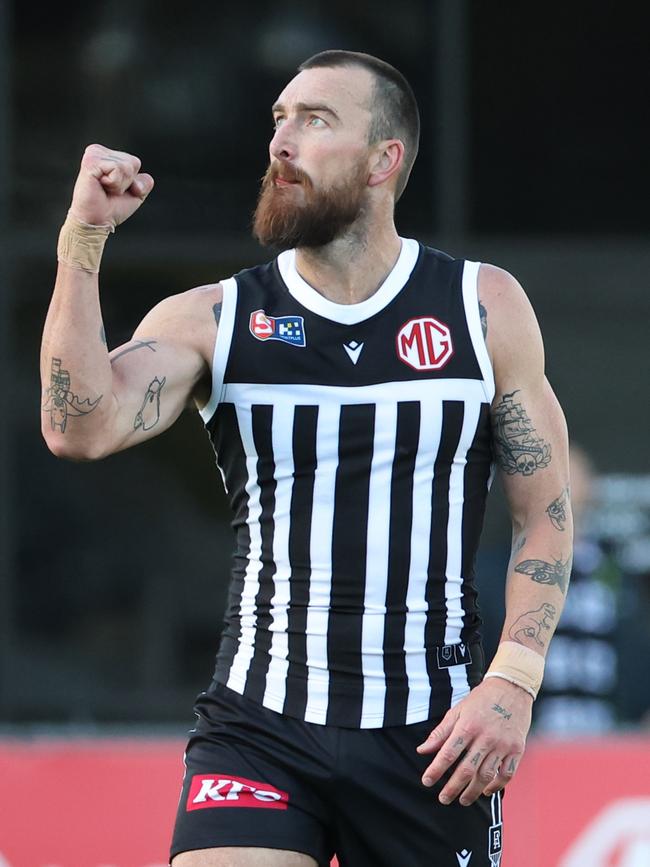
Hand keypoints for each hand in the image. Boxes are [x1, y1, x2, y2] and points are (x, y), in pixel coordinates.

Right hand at [69, 143, 154, 226]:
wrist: (97, 220)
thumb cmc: (112, 207)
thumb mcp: (135, 194)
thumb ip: (145, 182)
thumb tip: (142, 179)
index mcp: (107, 155)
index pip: (135, 163)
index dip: (132, 182)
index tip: (115, 189)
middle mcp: (99, 152)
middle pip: (133, 163)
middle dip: (127, 182)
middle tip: (110, 190)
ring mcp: (94, 155)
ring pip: (127, 166)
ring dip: (120, 184)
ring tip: (105, 189)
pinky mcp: (91, 161)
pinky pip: (117, 169)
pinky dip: (114, 183)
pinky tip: (101, 186)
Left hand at [416, 678, 532, 805]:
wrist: (511, 687)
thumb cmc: (480, 700)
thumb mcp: (458, 710)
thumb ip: (441, 732)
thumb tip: (422, 750)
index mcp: (468, 726)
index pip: (448, 753)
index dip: (436, 770)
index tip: (427, 782)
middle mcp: (485, 737)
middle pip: (466, 770)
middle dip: (452, 788)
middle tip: (443, 799)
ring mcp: (503, 744)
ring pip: (486, 775)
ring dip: (473, 791)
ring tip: (463, 800)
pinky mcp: (517, 749)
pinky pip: (506, 774)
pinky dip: (496, 786)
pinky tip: (486, 790)